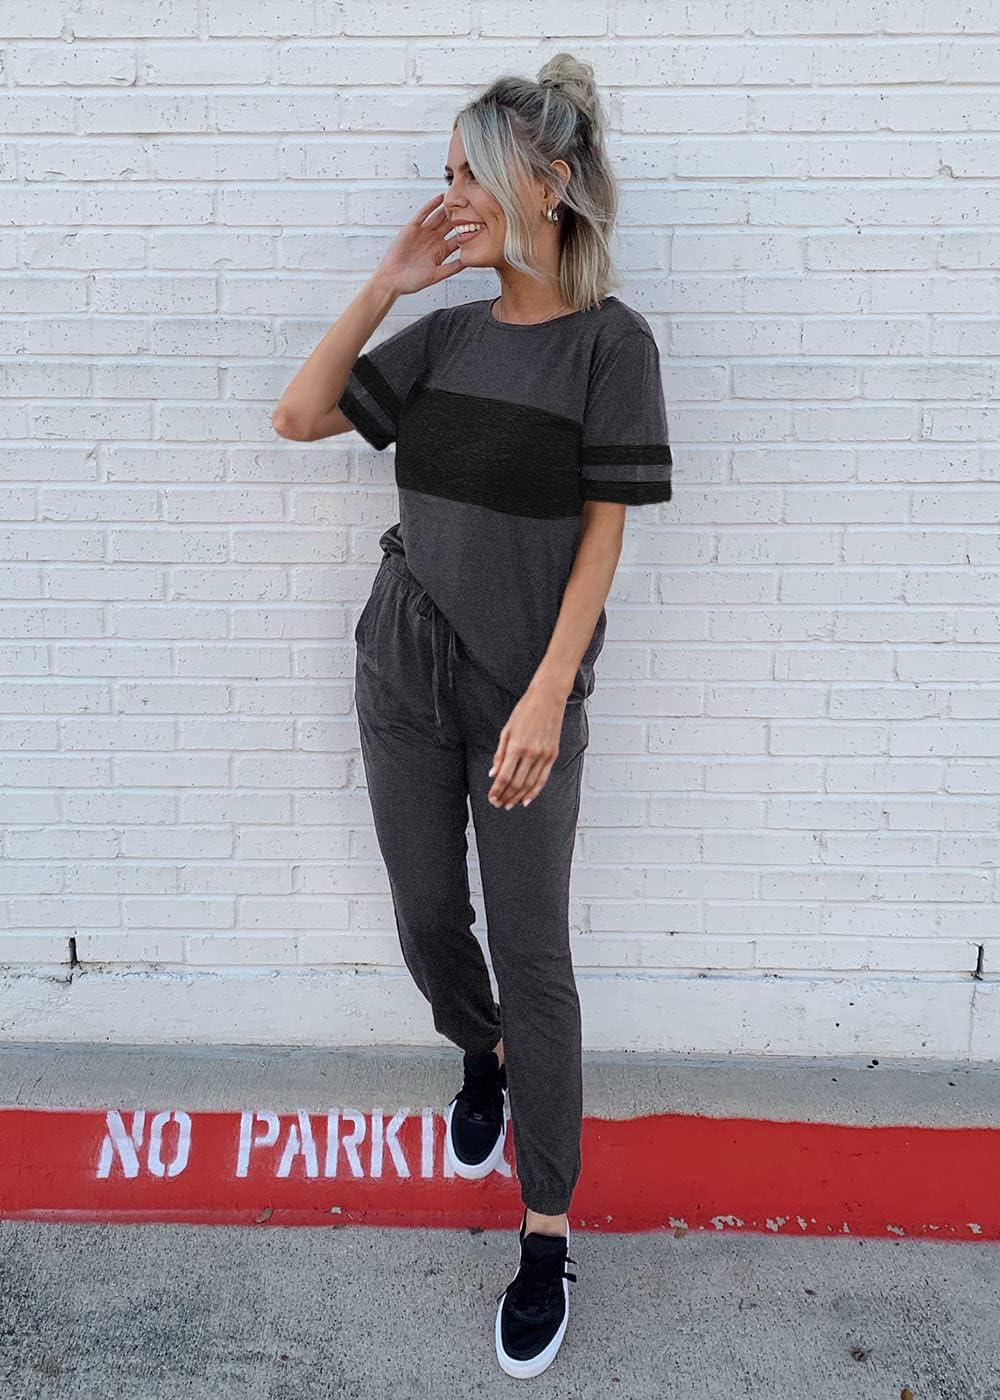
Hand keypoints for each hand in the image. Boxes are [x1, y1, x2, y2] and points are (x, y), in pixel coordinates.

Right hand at [371, 192, 466, 296]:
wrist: (393, 280)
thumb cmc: (412, 280)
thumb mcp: (437, 275)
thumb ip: (453, 268)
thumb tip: (469, 262)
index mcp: (441, 251)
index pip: (458, 238)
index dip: (469, 232)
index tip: (483, 225)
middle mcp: (434, 239)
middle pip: (451, 225)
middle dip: (462, 217)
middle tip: (475, 206)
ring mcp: (424, 232)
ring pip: (439, 217)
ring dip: (449, 208)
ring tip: (460, 198)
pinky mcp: (412, 228)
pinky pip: (423, 214)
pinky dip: (431, 206)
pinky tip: (440, 198)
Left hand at [487, 682, 567, 810]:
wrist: (548, 699)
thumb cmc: (525, 711)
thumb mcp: (507, 730)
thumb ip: (500, 754)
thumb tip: (493, 773)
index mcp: (517, 746)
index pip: (504, 776)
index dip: (497, 790)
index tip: (492, 797)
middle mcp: (531, 753)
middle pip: (516, 783)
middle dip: (505, 796)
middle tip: (498, 804)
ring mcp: (544, 755)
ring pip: (529, 784)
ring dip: (518, 797)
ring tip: (509, 804)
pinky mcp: (552, 755)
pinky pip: (543, 778)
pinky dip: (534, 791)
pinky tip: (526, 799)